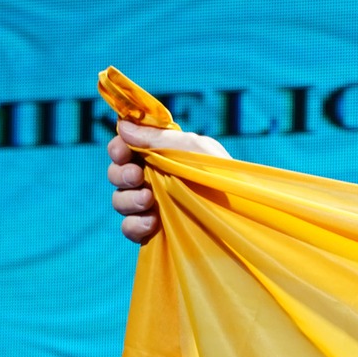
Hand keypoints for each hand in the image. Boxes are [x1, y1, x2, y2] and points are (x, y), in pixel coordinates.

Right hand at [107, 121, 229, 243]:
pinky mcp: (154, 230)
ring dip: (127, 199)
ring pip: (119, 201)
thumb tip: (122, 126)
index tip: (123, 151)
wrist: (241, 210)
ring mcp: (151, 206)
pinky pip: (129, 228)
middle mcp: (151, 180)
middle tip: (137, 176)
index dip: (117, 148)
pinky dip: (134, 224)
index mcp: (158, 156)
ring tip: (148, 200)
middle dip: (120, 173)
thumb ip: (158, 138)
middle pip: (116, 174)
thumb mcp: (194, 148)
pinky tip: (152, 222)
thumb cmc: (223, 173)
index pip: (123, 149)